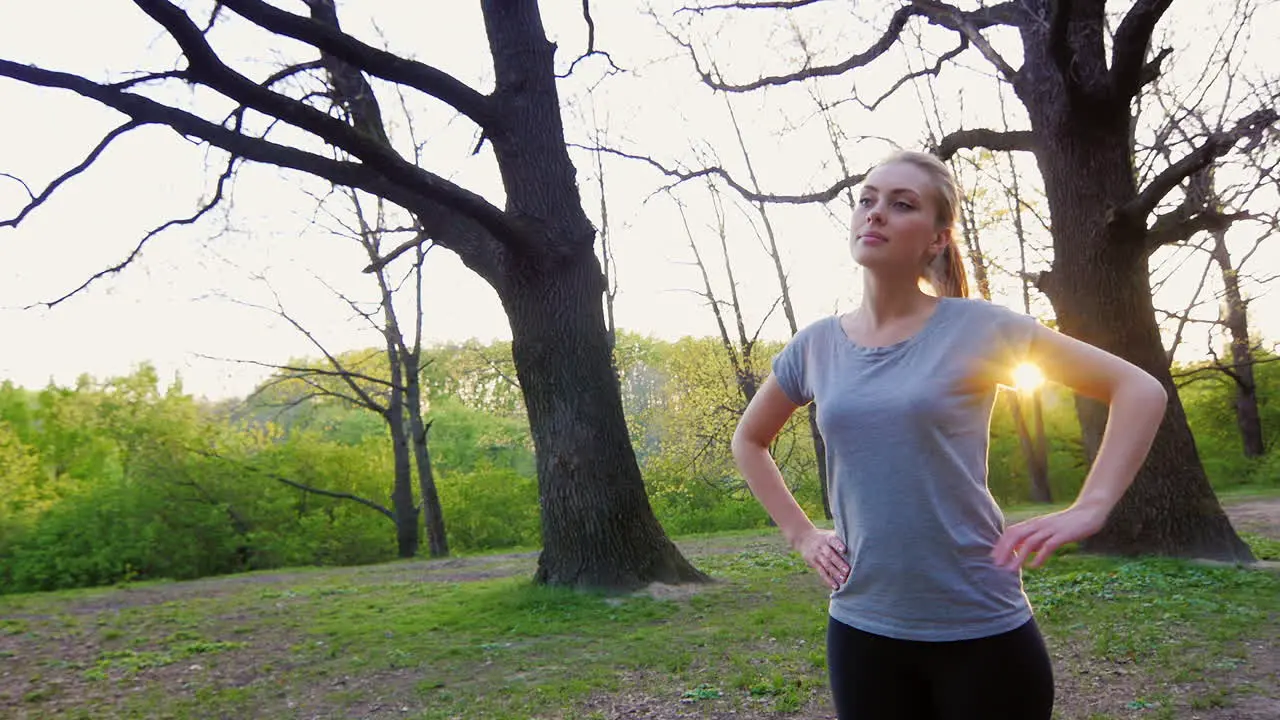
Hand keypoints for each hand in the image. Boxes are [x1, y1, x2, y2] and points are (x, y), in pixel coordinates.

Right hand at [793, 528, 848, 589]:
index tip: (844, 550)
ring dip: (835, 573)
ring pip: (827, 565)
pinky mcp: (814, 563)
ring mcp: (817, 555)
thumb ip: (841, 538)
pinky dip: (829, 580)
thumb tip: (859, 542)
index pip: (833, 541)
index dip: (838, 545)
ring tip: (844, 580)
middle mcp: (822, 546)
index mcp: (828, 538)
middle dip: (839, 563)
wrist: (803, 537)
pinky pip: (822, 572)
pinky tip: (835, 586)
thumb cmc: (823, 537)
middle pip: (830, 555)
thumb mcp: (829, 534)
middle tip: (848, 571)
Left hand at [992, 505, 1108, 570]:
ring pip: (1029, 542)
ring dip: (1019, 556)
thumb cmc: (1066, 523)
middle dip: (1004, 550)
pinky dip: (1039, 556)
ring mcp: (1050, 529)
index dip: (1001, 544)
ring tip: (1011, 569)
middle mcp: (1039, 524)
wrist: (1089, 512)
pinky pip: (1048, 546)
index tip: (993, 556)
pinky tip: (1034, 566)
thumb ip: (1033, 538)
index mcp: (1033, 523)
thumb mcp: (1046, 529)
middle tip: (997, 564)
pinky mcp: (1063, 535)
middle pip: (1016, 535)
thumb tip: (1018, 550)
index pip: (1011, 531)